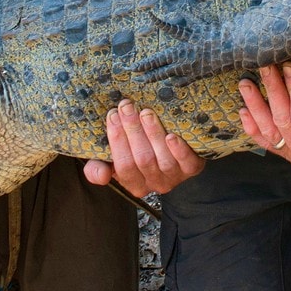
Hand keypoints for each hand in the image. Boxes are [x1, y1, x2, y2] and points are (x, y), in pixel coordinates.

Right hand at [83, 100, 204, 194]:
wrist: (173, 151)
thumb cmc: (137, 152)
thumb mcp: (113, 161)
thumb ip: (98, 169)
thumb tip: (100, 175)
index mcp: (134, 184)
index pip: (123, 166)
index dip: (117, 140)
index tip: (112, 115)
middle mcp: (155, 184)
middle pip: (142, 160)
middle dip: (133, 130)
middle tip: (127, 106)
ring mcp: (175, 177)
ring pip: (163, 159)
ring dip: (153, 134)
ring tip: (146, 112)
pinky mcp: (193, 168)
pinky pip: (187, 163)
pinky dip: (179, 150)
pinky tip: (172, 136)